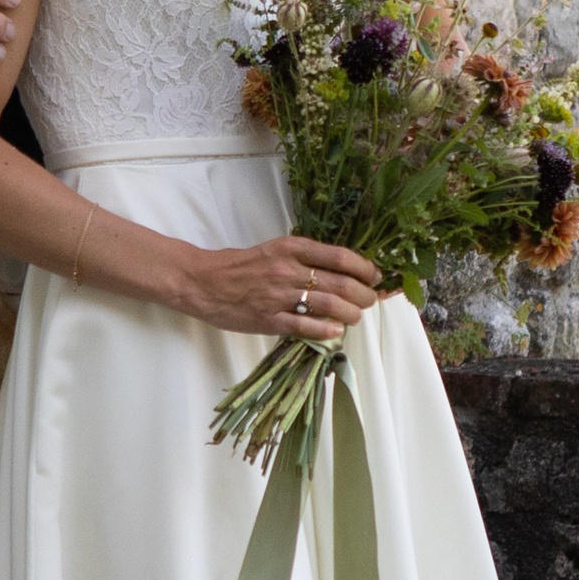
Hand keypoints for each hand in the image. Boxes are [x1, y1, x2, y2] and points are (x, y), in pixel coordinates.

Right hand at [172, 234, 383, 342]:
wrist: (203, 281)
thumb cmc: (241, 265)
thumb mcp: (275, 250)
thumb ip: (305, 257)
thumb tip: (341, 269)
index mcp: (291, 247)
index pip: (340, 256)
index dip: (365, 268)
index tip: (375, 276)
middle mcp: (288, 269)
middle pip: (342, 283)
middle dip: (364, 295)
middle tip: (370, 301)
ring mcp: (278, 296)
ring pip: (329, 305)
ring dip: (350, 313)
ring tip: (355, 317)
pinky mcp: (268, 320)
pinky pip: (305, 327)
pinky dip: (326, 330)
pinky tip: (336, 332)